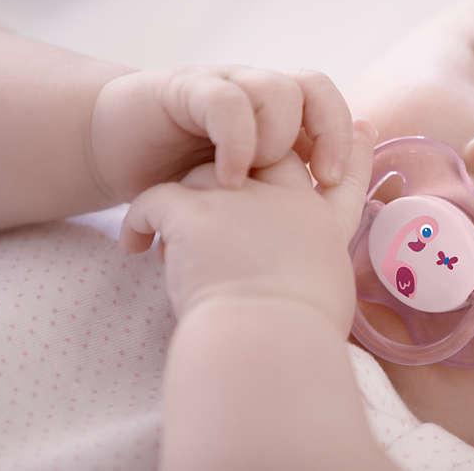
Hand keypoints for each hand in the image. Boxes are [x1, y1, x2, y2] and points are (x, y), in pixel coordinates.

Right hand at [89, 66, 352, 202]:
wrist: (114, 150)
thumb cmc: (183, 178)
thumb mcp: (241, 190)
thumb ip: (283, 189)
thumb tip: (335, 204)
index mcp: (278, 114)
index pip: (330, 105)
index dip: (344, 139)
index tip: (332, 187)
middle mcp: (256, 92)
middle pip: (314, 86)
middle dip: (329, 132)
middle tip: (319, 179)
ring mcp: (223, 85)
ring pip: (275, 88)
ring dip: (276, 137)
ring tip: (255, 182)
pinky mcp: (185, 88)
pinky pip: (224, 101)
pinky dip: (235, 141)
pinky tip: (228, 180)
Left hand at [118, 120, 377, 330]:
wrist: (270, 338)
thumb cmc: (305, 329)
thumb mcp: (334, 288)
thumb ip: (324, 265)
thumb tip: (318, 279)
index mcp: (319, 218)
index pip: (322, 171)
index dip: (321, 153)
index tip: (338, 136)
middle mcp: (280, 197)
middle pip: (257, 156)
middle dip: (237, 166)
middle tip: (212, 201)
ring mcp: (236, 200)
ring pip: (200, 174)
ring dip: (186, 202)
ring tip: (168, 242)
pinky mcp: (193, 214)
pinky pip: (155, 199)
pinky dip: (140, 220)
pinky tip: (135, 243)